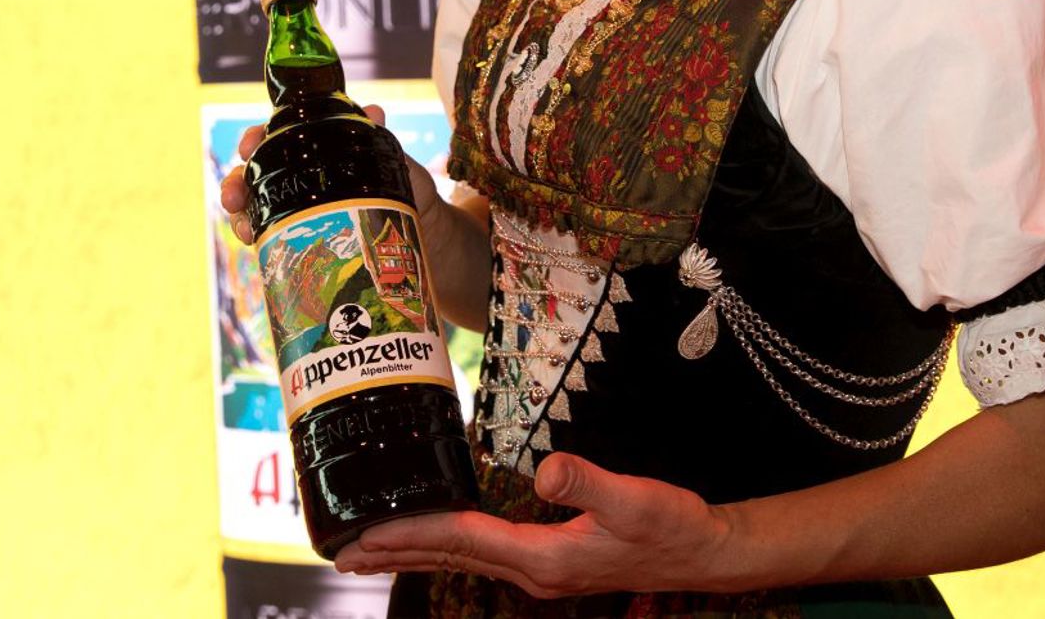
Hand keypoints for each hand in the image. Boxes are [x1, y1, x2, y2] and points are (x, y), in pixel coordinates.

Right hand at [217, 105, 442, 245]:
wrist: (430, 239)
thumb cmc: (414, 192)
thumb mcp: (400, 162)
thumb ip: (383, 140)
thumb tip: (374, 111)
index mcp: (321, 150)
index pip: (278, 137)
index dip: (256, 138)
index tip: (249, 145)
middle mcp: (304, 178)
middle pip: (255, 175)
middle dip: (236, 182)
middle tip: (234, 198)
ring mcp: (301, 210)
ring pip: (256, 207)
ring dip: (240, 215)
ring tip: (244, 229)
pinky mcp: (305, 241)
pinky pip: (272, 238)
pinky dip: (257, 239)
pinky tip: (255, 244)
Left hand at [332, 453, 733, 598]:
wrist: (702, 551)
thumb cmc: (670, 526)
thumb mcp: (633, 498)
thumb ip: (587, 483)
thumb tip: (543, 473)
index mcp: (544, 558)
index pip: (462, 541)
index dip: (413, 533)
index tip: (366, 533)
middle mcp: (534, 571)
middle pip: (450, 558)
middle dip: (395, 553)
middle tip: (343, 552)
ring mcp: (541, 570)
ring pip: (462, 561)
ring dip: (415, 555)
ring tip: (371, 553)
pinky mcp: (550, 561)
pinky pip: (483, 556)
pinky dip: (449, 548)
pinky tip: (439, 542)